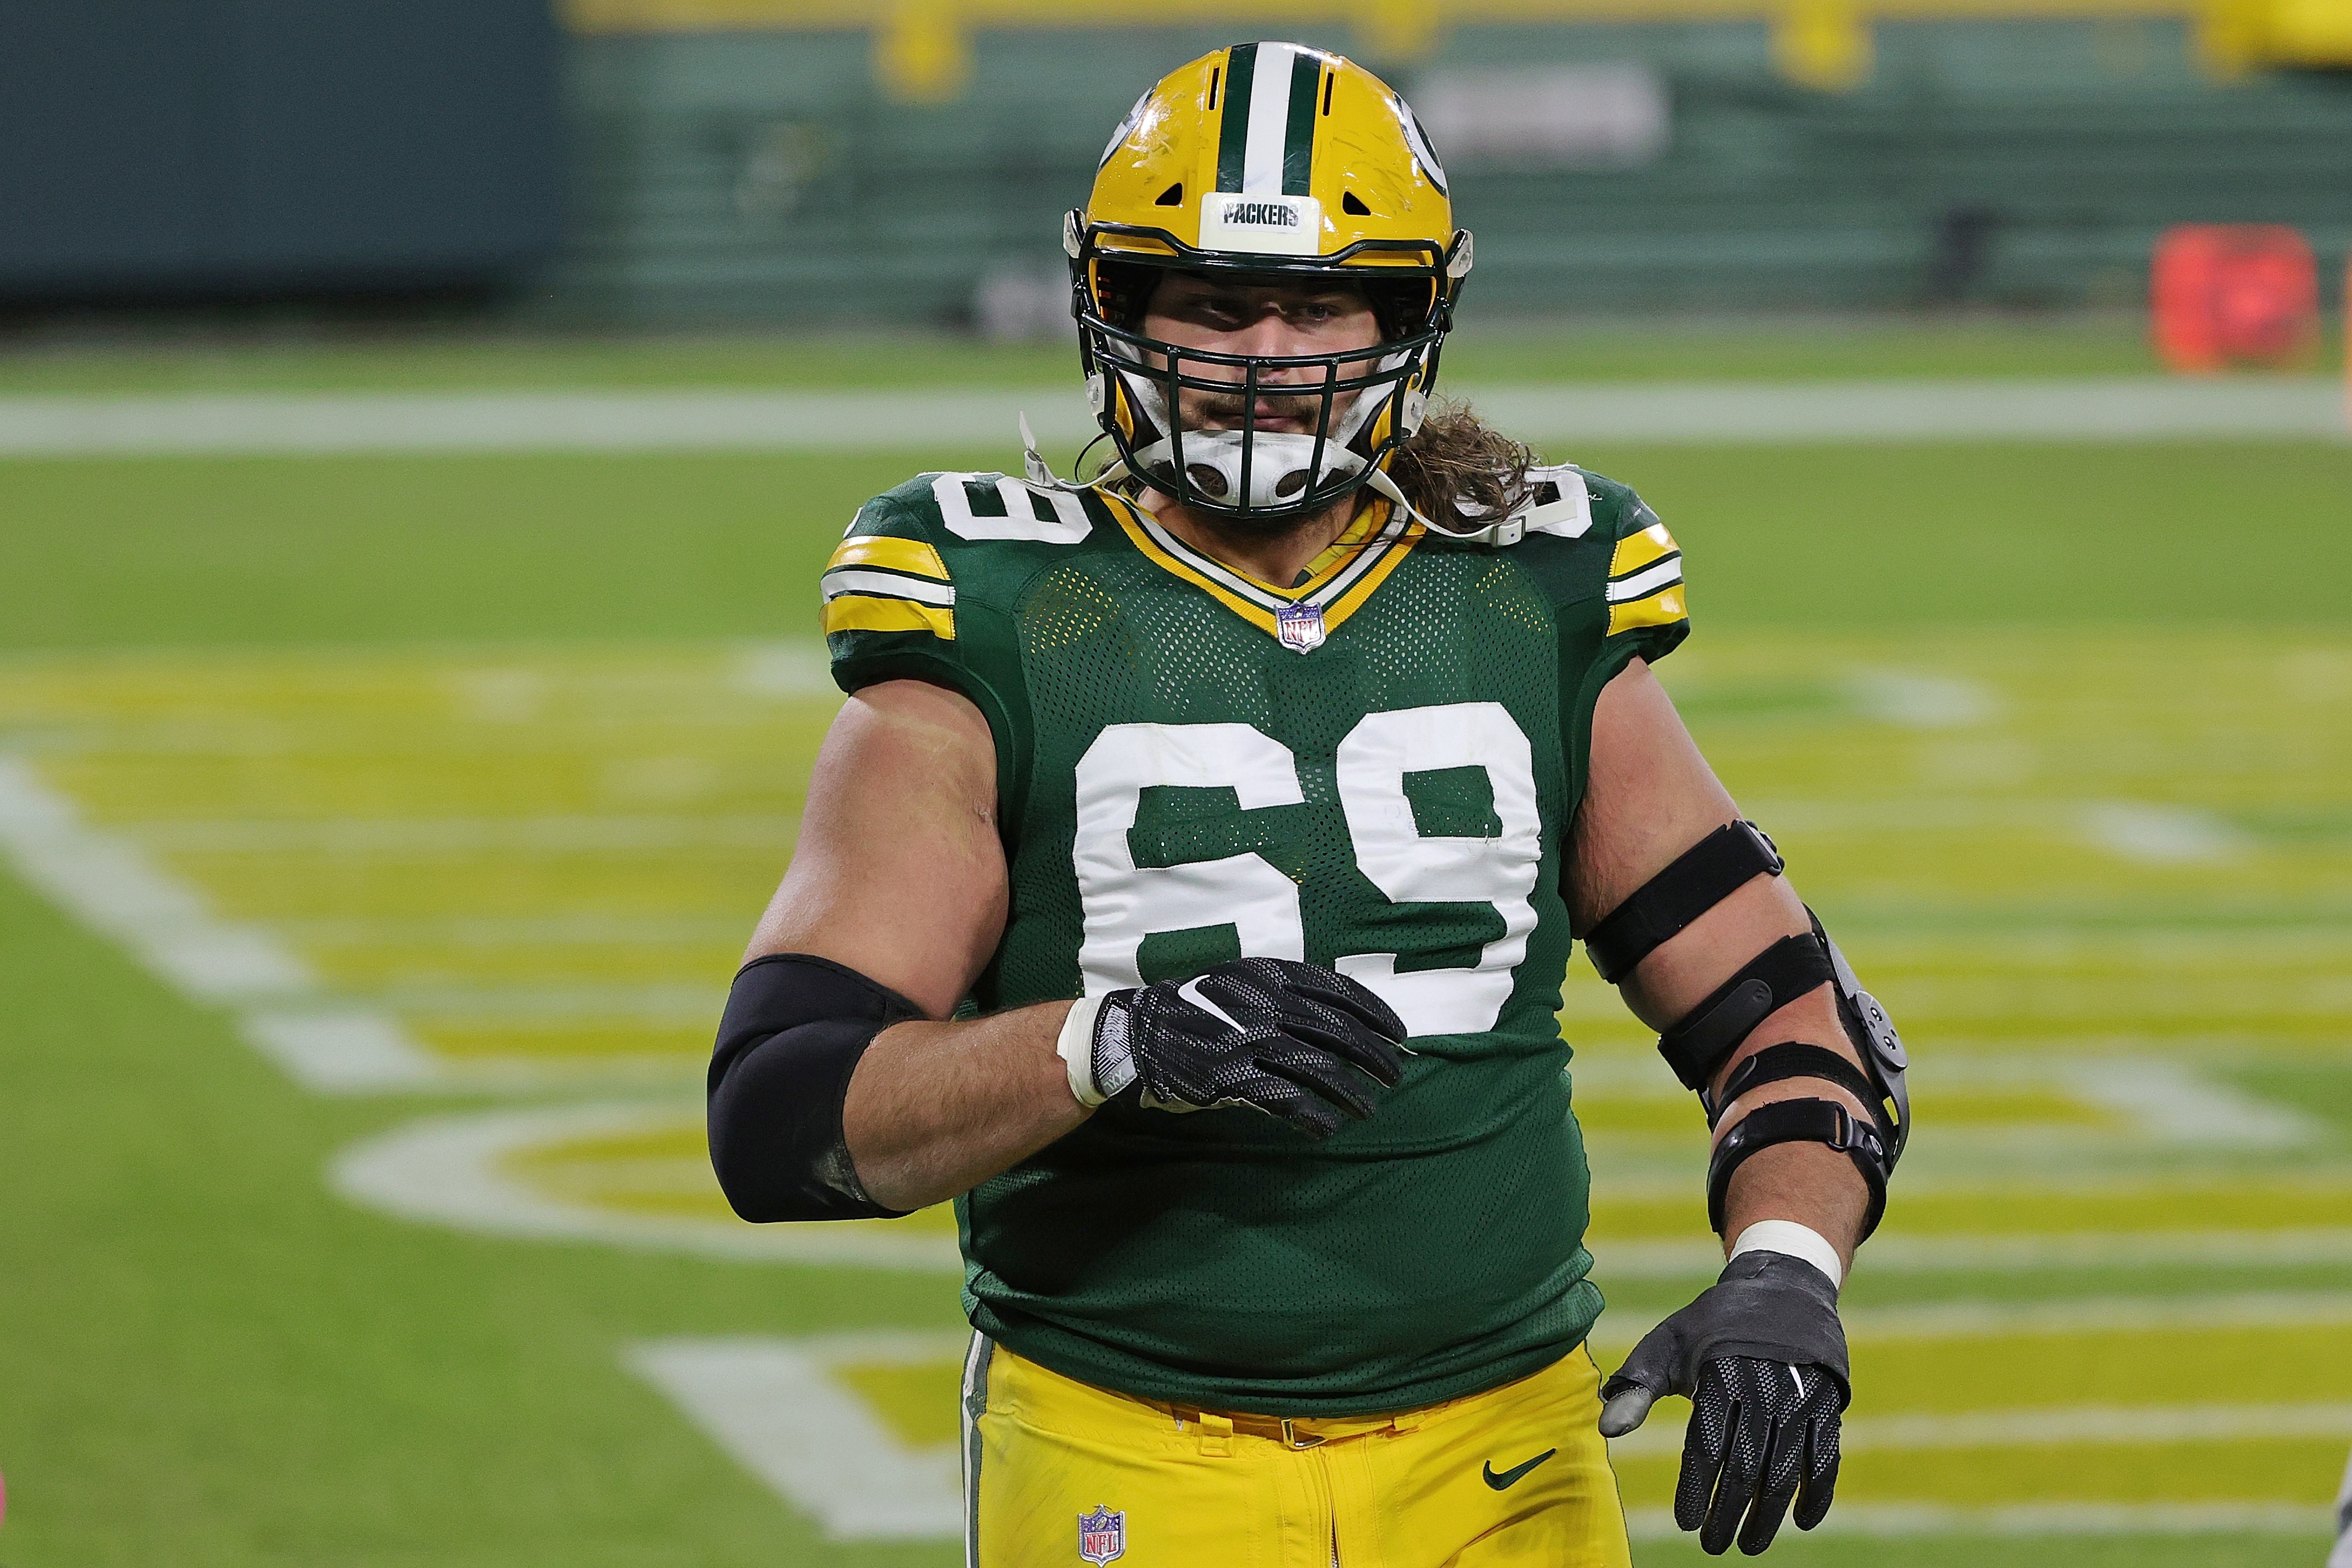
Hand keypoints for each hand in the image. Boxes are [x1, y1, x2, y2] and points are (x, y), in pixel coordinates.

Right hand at [1088, 957, 1407, 1137]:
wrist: (1138, 1033)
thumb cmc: (1197, 1008)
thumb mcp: (1242, 981)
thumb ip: (1287, 992)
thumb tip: (1344, 1017)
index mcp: (1270, 975)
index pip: (1340, 991)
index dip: (1376, 1014)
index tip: (1399, 1034)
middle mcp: (1264, 1004)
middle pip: (1338, 1033)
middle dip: (1374, 1056)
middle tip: (1395, 1075)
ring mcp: (1248, 1041)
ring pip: (1319, 1069)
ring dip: (1352, 1092)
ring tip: (1369, 1108)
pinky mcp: (1232, 1077)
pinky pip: (1286, 1100)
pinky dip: (1314, 1117)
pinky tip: (1328, 1128)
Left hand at [1599, 1252, 1848, 1555]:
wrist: (1781, 1288)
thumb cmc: (1712, 1325)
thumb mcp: (1668, 1345)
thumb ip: (1637, 1386)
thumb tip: (1606, 1430)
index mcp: (1720, 1372)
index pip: (1706, 1444)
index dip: (1696, 1488)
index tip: (1685, 1523)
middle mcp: (1764, 1387)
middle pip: (1745, 1464)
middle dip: (1728, 1511)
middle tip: (1713, 1545)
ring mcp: (1801, 1397)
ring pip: (1785, 1468)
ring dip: (1769, 1514)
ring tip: (1749, 1545)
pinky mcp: (1828, 1404)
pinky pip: (1826, 1457)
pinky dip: (1817, 1492)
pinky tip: (1802, 1522)